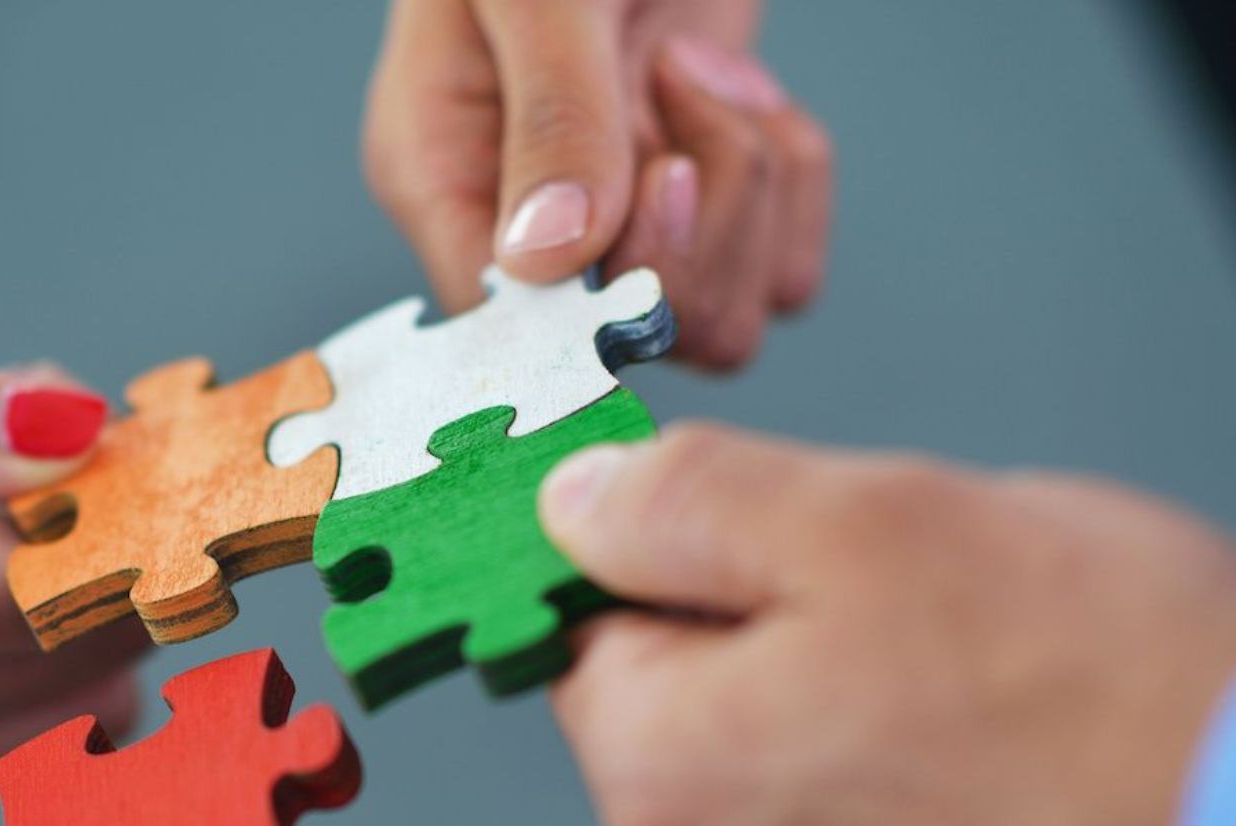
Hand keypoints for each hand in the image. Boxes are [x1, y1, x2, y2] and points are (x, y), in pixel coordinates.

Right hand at [0, 310, 142, 825]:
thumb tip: (70, 427)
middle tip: (132, 461)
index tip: (163, 444)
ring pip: (40, 712)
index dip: (124, 509)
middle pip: (60, 658)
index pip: (40, 585)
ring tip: (67, 507)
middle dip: (120, 558)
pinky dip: (21, 663)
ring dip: (83, 612)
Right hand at [363, 0, 831, 368]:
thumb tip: (551, 259)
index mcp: (445, 178)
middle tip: (677, 91)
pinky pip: (783, 268)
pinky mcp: (712, 200)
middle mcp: (529, 224)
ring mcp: (625, 218)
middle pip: (636, 343)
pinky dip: (790, 182)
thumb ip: (552, 113)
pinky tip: (739, 92)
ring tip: (695, 71)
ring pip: (721, 322)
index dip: (588, 309)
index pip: (504, 328)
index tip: (647, 195)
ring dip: (746, 194)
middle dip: (691, 231)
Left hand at [537, 425, 1235, 825]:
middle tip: (934, 648)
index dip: (690, 579)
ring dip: (861, 784)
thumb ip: (691, 504)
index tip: (773, 566)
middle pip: (695, 747)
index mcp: (663, 775)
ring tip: (997, 750)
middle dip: (789, 679)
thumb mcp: (876, 521)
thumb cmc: (1119, 709)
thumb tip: (576, 501)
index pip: (599, 641)